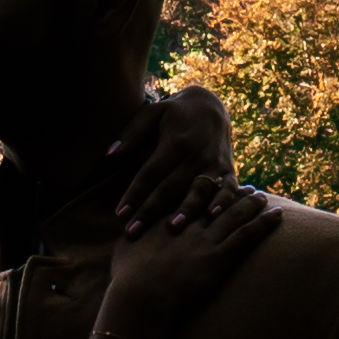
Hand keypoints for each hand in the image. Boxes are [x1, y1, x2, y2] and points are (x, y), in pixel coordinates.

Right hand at [89, 183, 280, 338]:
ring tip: (264, 197)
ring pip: (236, 215)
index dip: (206, 190)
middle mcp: (191, 224)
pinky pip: (248, 236)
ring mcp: (207, 239)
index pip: (191, 197)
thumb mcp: (126, 247)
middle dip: (233, 193)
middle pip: (217, 201)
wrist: (142, 295)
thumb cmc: (129, 276)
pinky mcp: (220, 257)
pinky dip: (264, 224)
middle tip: (246, 186)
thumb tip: (127, 228)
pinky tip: (278, 215)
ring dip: (252, 204)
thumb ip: (132, 234)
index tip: (215, 183)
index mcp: (168, 218)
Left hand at [107, 81, 240, 234]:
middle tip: (133, 232)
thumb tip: (109, 155)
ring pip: (199, 190)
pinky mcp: (228, 170)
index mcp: (174, 142)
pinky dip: (224, 202)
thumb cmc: (174, 114)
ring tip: (173, 228)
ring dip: (187, 209)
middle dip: (151, 210)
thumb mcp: (151, 112)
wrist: (211, 107)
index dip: (134, 194)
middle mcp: (195, 154)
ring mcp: (214, 163)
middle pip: (170, 187)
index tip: (120, 214)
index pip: (150, 173)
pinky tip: (213, 216)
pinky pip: (229, 188)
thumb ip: (131, 132)